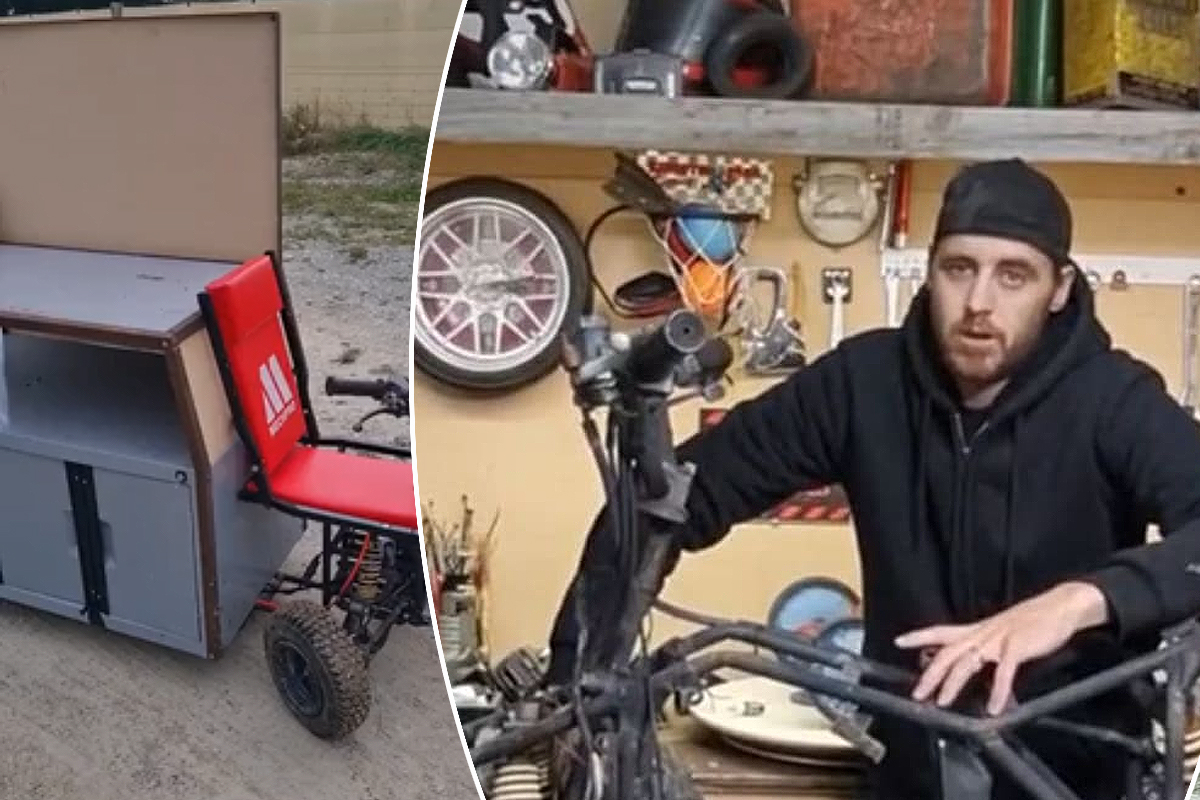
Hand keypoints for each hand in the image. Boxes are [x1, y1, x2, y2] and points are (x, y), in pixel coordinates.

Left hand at [894, 581, 1109, 715]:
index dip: (918, 636)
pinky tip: (994, 707)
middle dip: (929, 674)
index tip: (898, 641)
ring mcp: (998, 639)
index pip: (940, 631)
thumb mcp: (1001, 630)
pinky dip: (999, 692)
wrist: (1061, 605)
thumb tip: (973, 661)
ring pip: (966, 663)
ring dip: (953, 684)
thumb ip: (985, 645)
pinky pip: (1004, 672)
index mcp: (977, 629)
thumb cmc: (1033, 620)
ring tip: (942, 702)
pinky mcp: (1017, 647)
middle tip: (917, 693)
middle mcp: (981, 633)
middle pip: (947, 653)